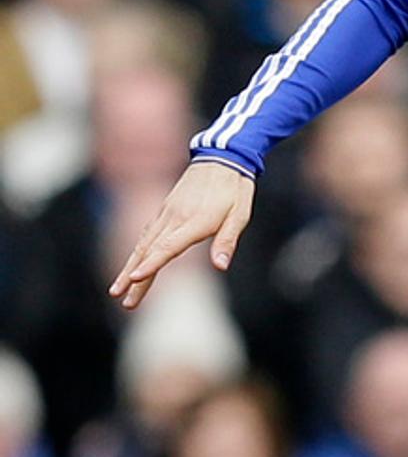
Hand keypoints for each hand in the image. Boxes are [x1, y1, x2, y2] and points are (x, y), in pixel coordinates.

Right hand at [108, 159, 255, 311]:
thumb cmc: (234, 190)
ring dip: (129, 267)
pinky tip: (133, 264)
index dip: (151, 264)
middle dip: (132, 276)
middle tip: (119, 297)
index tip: (134, 279)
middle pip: (148, 251)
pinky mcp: (165, 210)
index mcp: (194, 222)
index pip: (167, 247)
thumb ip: (227, 241)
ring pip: (143, 244)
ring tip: (119, 288)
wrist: (222, 159)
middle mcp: (175, 218)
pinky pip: (147, 234)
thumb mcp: (240, 215)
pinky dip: (137, 251)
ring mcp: (167, 213)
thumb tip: (221, 266)